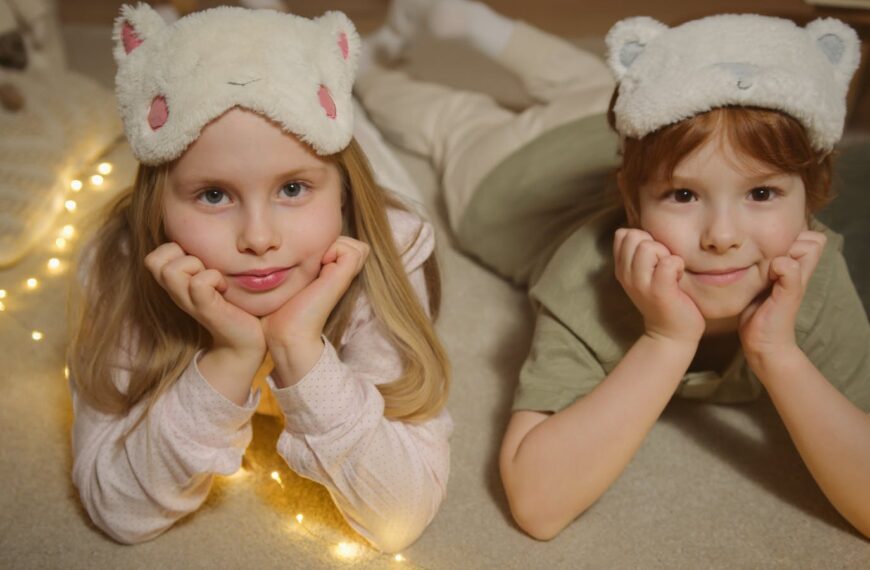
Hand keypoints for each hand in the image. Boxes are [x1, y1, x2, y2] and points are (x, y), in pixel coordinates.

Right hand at [144, 242, 265, 355]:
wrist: (244, 339)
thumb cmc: (231, 303)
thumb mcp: (210, 276)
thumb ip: (200, 259)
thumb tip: (200, 233)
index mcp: (175, 283)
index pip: (153, 256)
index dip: (173, 250)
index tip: (199, 260)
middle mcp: (177, 292)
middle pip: (153, 260)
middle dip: (182, 255)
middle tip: (206, 268)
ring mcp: (189, 301)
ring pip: (171, 270)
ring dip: (197, 266)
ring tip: (216, 279)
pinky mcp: (206, 309)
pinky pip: (198, 283)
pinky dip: (214, 279)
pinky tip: (224, 288)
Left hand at [261, 236, 369, 347]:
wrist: (286, 334)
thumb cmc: (279, 311)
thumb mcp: (289, 283)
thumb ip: (295, 269)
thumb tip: (290, 251)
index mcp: (331, 276)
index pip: (344, 247)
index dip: (328, 245)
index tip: (308, 256)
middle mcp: (341, 276)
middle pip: (352, 245)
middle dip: (332, 242)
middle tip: (314, 257)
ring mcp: (344, 277)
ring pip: (355, 246)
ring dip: (335, 244)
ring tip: (317, 260)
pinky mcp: (342, 279)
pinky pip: (352, 250)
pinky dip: (336, 249)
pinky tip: (319, 264)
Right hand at [614, 228, 704, 344]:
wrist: (671, 333)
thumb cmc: (664, 298)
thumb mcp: (644, 273)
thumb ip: (639, 252)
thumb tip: (636, 228)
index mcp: (621, 268)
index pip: (623, 234)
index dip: (642, 239)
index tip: (653, 259)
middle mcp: (626, 275)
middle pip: (635, 236)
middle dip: (654, 245)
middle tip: (663, 266)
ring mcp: (641, 283)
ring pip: (649, 246)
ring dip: (666, 255)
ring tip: (670, 273)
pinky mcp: (659, 291)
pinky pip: (669, 261)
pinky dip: (678, 265)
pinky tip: (678, 278)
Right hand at [739, 230, 825, 360]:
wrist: (760, 343)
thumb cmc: (776, 323)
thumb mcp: (786, 300)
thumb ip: (789, 278)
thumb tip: (781, 260)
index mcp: (800, 271)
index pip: (813, 242)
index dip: (800, 241)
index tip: (781, 252)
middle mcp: (789, 269)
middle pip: (795, 238)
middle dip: (781, 239)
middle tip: (764, 253)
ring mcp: (773, 274)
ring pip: (774, 247)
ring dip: (762, 248)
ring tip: (751, 258)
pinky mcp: (756, 278)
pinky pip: (757, 258)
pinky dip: (750, 257)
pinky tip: (741, 266)